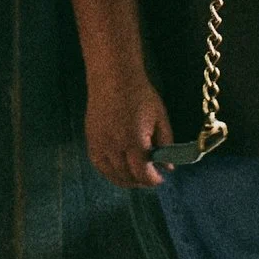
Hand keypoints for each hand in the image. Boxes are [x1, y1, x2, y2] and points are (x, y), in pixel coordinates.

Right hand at [85, 71, 174, 190]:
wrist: (113, 77)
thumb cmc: (140, 95)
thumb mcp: (160, 117)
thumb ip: (166, 143)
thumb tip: (168, 166)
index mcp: (134, 139)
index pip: (142, 173)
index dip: (153, 180)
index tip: (160, 178)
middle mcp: (114, 145)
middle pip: (127, 176)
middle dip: (141, 181)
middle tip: (151, 177)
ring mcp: (99, 143)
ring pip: (111, 174)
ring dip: (126, 180)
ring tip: (137, 177)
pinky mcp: (91, 140)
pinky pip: (98, 165)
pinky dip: (109, 172)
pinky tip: (119, 171)